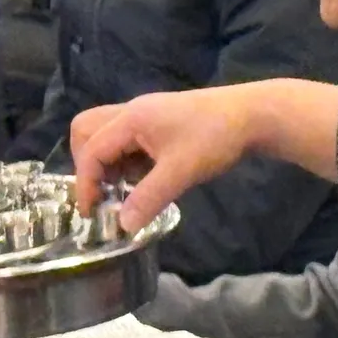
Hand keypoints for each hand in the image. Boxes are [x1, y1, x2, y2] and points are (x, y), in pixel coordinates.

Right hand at [70, 88, 260, 234]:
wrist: (251, 115)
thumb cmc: (214, 139)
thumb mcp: (181, 172)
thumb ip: (148, 198)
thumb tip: (122, 225)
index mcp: (131, 119)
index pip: (92, 149)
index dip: (86, 182)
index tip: (92, 213)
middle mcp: (131, 112)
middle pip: (87, 130)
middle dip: (87, 163)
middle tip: (103, 191)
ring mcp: (145, 115)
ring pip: (106, 134)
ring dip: (107, 162)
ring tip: (126, 188)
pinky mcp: (158, 122)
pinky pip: (126, 139)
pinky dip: (125, 159)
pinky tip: (145, 177)